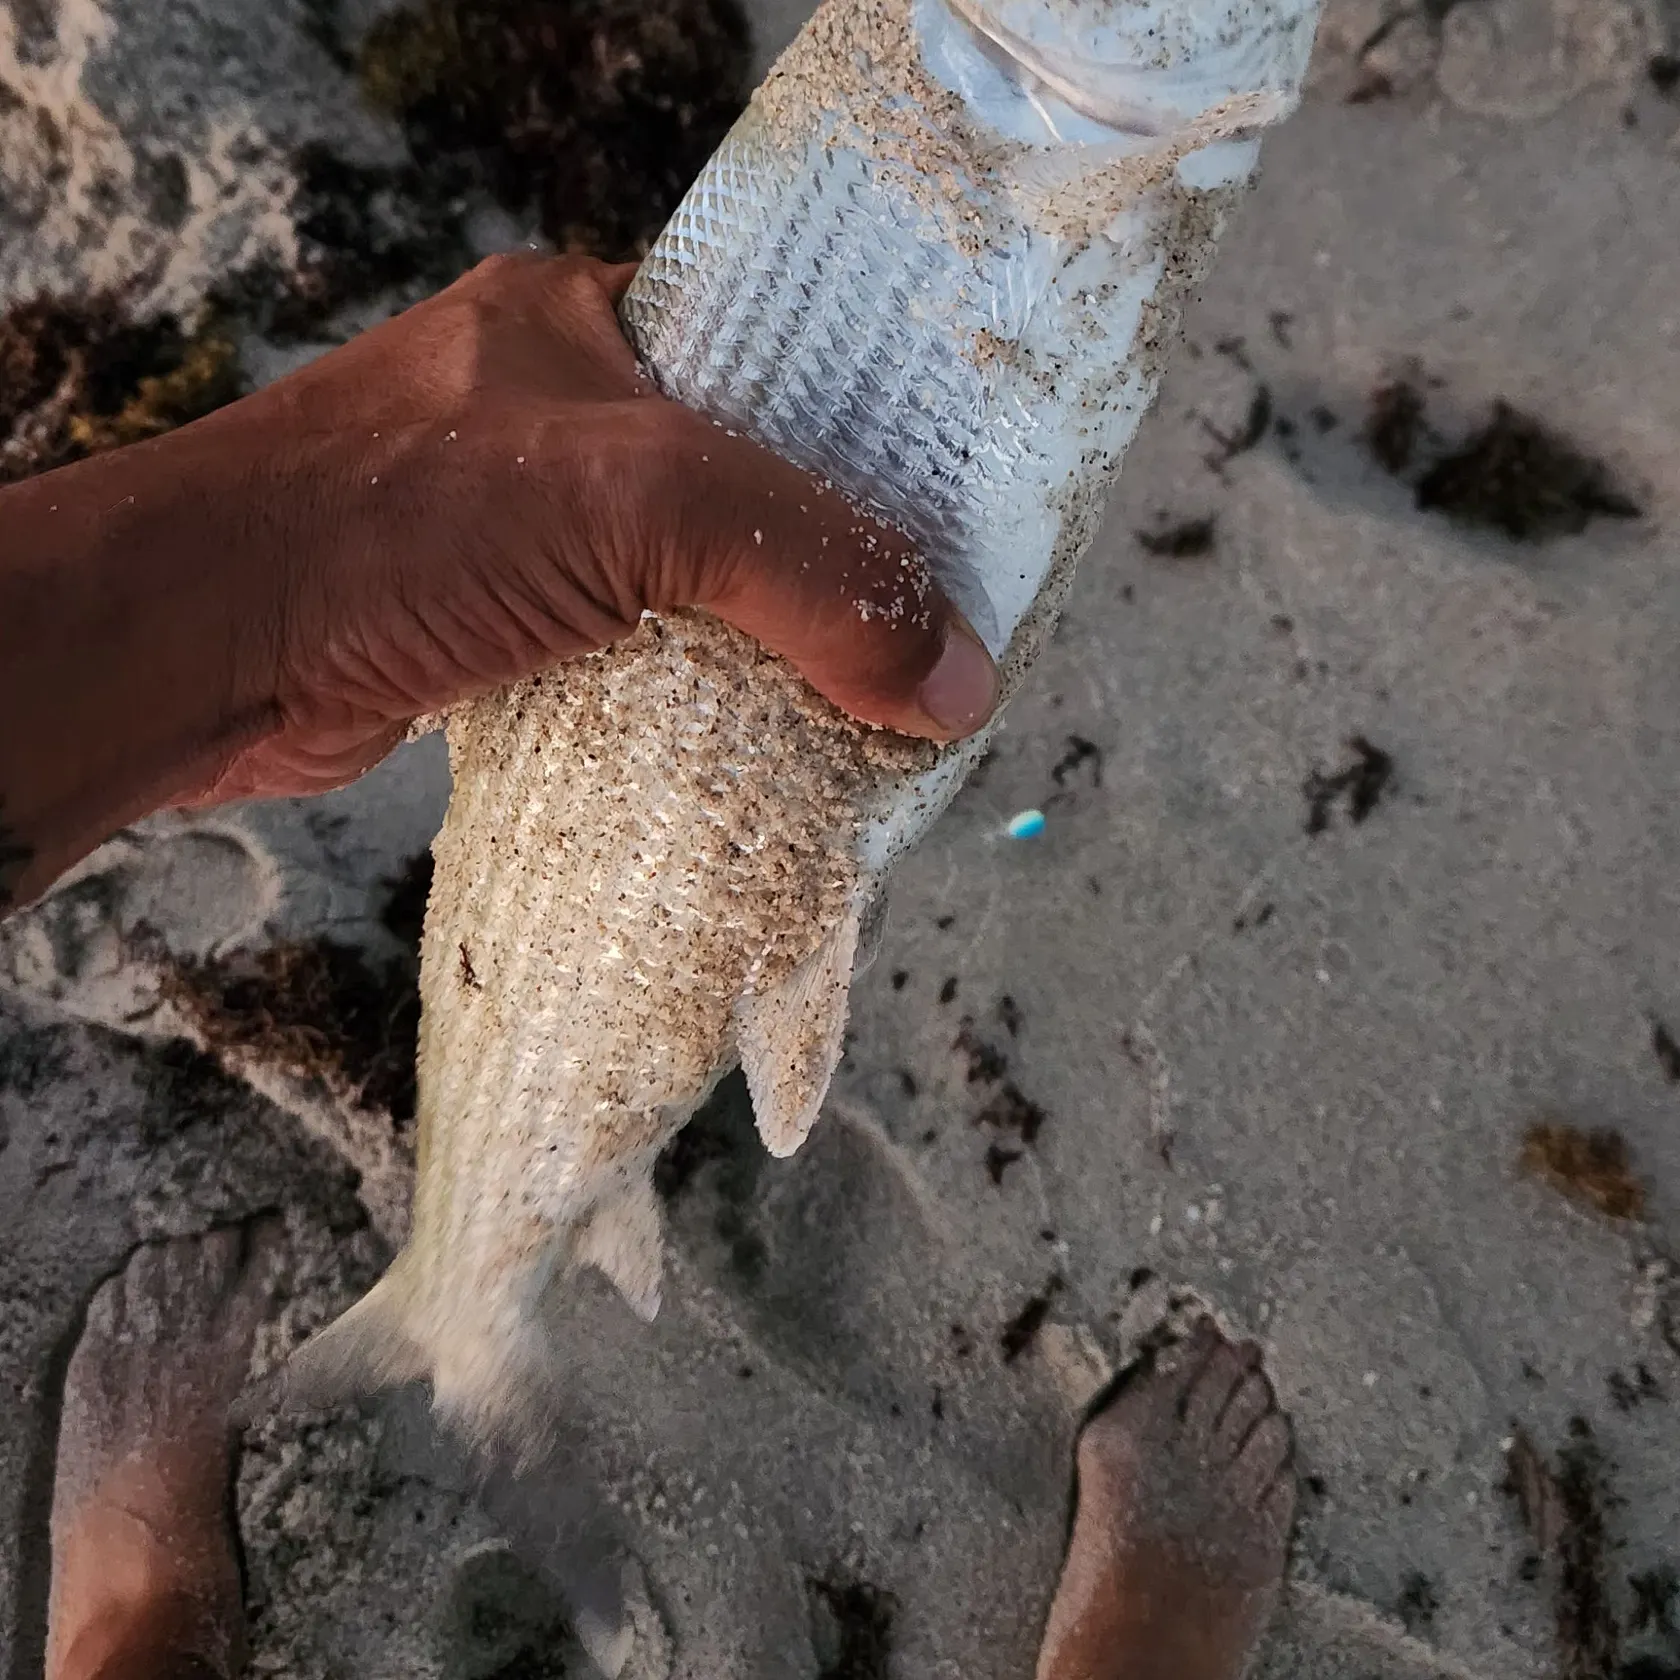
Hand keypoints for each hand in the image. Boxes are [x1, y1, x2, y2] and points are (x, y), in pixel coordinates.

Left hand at [0, 253, 999, 910]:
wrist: (199, 650)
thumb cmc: (389, 525)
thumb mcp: (634, 503)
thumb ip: (808, 571)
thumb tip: (956, 678)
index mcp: (592, 324)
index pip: (781, 364)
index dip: (879, 438)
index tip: (965, 515)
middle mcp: (565, 417)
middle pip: (752, 488)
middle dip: (835, 565)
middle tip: (934, 629)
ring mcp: (532, 525)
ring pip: (699, 583)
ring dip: (773, 647)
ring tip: (877, 701)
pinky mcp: (508, 625)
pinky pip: (645, 655)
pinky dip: (704, 699)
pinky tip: (769, 743)